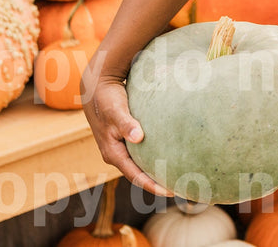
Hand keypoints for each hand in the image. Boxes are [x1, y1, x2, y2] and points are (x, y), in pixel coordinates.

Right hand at [83, 72, 174, 197]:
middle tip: (180, 187)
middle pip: (139, 174)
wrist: (97, 86)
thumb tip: (139, 138)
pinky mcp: (126, 138)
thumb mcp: (115, 111)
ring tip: (177, 175)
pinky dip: (154, 156)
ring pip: (141, 164)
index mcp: (112, 153)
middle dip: (157, 183)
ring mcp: (120, 147)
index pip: (135, 176)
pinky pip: (142, 152)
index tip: (170, 192)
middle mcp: (116, 154)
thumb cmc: (107, 99)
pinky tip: (169, 154)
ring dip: (156, 170)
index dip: (152, 186)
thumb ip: (126, 124)